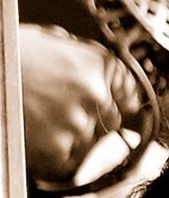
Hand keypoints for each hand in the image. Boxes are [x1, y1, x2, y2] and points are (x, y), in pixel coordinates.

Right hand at [18, 26, 130, 184]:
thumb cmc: (5, 56)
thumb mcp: (46, 40)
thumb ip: (77, 54)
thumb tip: (90, 65)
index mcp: (95, 64)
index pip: (128, 89)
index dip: (118, 97)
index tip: (114, 102)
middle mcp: (94, 94)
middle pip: (111, 117)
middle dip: (91, 115)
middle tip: (60, 109)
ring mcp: (78, 123)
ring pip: (89, 139)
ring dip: (70, 134)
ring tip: (40, 118)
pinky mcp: (58, 147)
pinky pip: (68, 157)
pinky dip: (53, 151)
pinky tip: (35, 133)